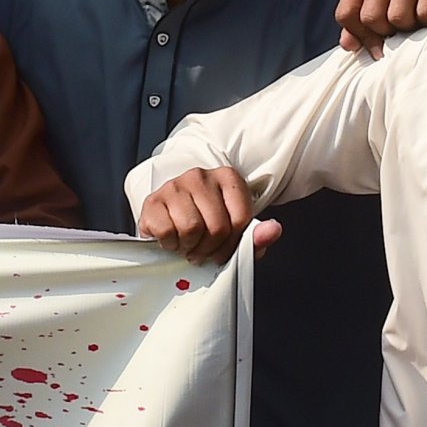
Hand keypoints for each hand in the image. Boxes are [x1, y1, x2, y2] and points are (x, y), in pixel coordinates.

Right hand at [135, 167, 278, 262]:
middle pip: (217, 227)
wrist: (169, 212)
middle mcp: (201, 176)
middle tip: (203, 251)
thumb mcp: (235, 231)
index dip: (233, 245)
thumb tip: (274, 230)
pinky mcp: (153, 200)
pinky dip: (170, 243)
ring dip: (189, 246)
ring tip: (188, 243)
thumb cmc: (205, 222)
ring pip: (191, 229)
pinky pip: (166, 231)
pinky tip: (172, 238)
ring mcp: (175, 185)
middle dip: (210, 249)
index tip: (223, 251)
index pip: (241, 219)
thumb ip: (257, 235)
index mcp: (228, 178)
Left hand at [336, 0, 426, 53]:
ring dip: (411, 26)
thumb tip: (348, 45)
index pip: (345, 14)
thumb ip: (357, 29)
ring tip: (419, 15)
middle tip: (404, 24)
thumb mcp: (380, 16)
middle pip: (371, 17)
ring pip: (397, 17)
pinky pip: (424, 13)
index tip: (378, 40)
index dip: (361, 36)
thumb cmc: (413, 6)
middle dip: (388, 31)